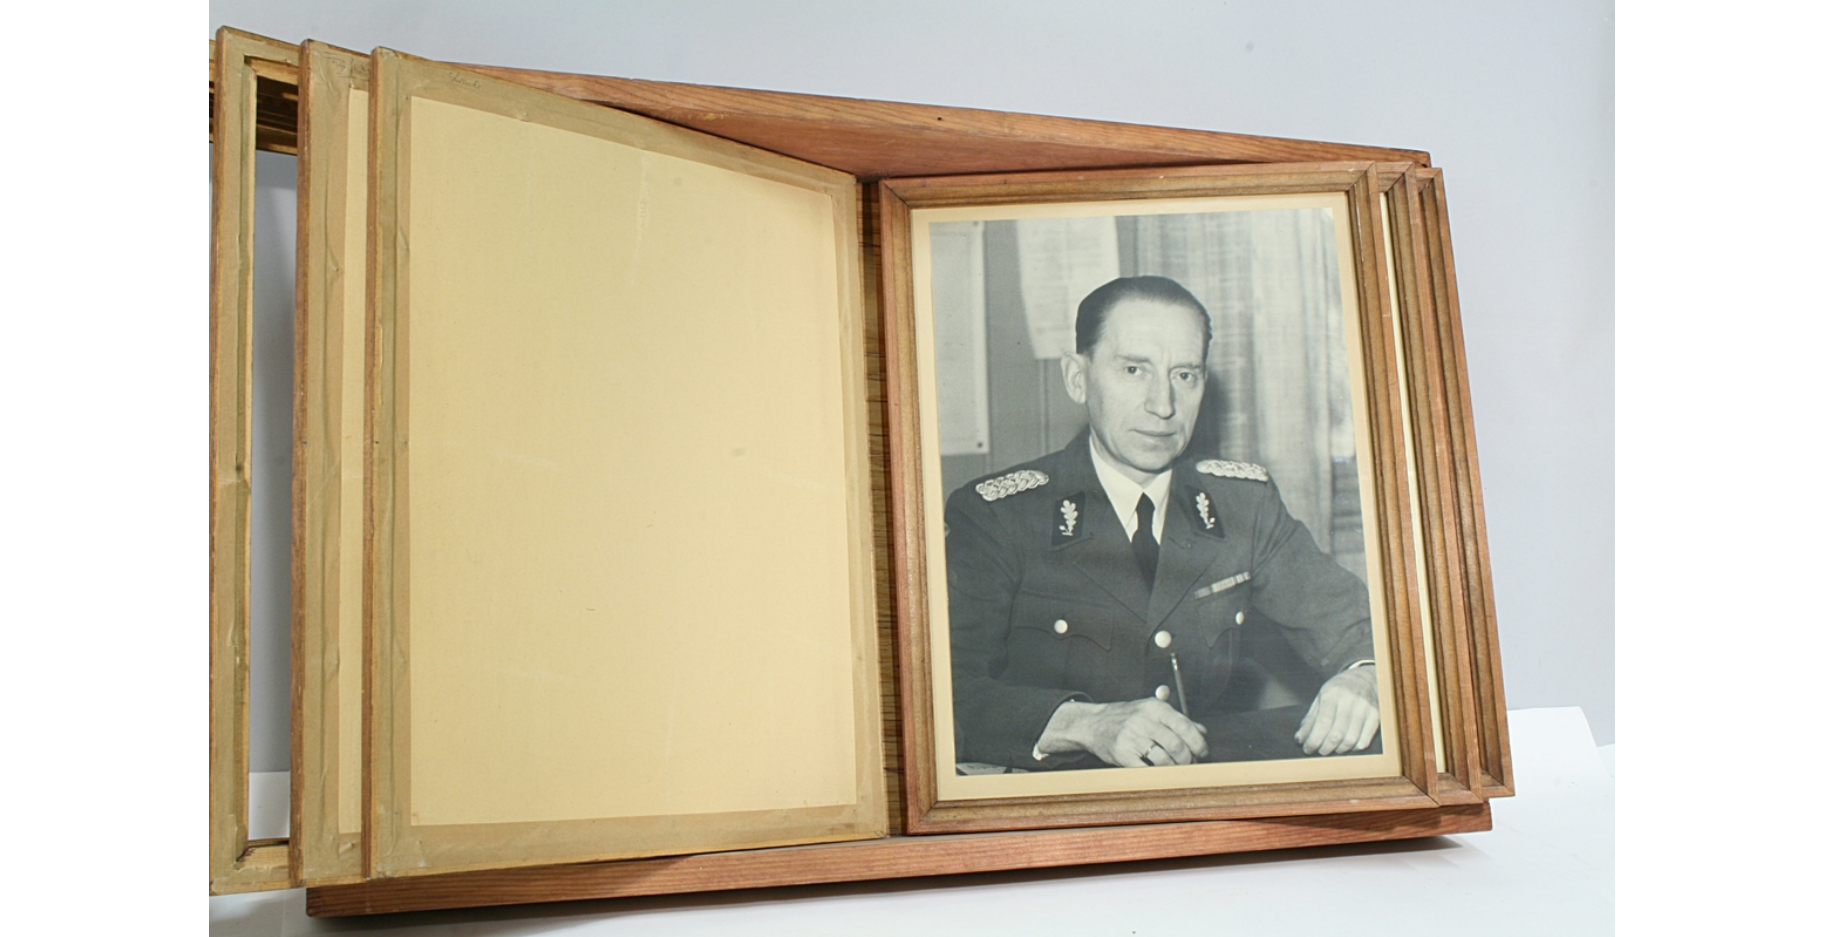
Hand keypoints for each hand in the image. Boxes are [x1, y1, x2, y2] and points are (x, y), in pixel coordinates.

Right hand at [1036, 699, 1208, 766]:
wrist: (1093, 724)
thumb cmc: (1126, 718)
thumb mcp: (1151, 711)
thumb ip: (1177, 719)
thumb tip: (1202, 731)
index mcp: (1155, 707)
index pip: (1185, 726)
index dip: (1199, 743)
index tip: (1203, 752)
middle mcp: (1144, 720)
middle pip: (1177, 746)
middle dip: (1188, 759)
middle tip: (1189, 764)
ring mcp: (1132, 738)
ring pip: (1165, 760)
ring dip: (1175, 768)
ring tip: (1175, 768)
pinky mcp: (1122, 754)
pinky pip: (1147, 769)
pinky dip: (1157, 774)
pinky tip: (1159, 772)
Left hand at [1295, 664, 1379, 754]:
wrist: (1365, 677)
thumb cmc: (1339, 690)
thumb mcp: (1321, 698)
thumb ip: (1310, 719)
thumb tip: (1300, 739)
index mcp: (1332, 694)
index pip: (1323, 723)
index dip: (1314, 740)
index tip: (1307, 749)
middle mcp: (1350, 700)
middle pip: (1337, 734)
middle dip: (1325, 748)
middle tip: (1320, 751)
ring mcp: (1365, 708)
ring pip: (1351, 739)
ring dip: (1339, 750)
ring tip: (1333, 749)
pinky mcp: (1376, 716)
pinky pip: (1365, 740)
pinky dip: (1354, 748)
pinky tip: (1347, 746)